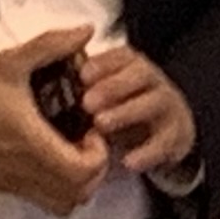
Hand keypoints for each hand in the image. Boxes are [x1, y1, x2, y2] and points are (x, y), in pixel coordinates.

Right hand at [0, 24, 109, 213]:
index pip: (81, 171)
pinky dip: (58, 186)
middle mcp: (24, 171)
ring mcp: (12, 182)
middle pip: (78, 194)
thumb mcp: (10, 61)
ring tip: (73, 147)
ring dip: (78, 181)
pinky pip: (42, 199)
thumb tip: (84, 31)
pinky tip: (52, 153)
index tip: (92, 126)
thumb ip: (52, 45)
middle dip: (95, 168)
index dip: (99, 152)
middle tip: (89, 137)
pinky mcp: (2, 185)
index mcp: (30, 144)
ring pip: (61, 203)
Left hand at [78, 41, 198, 180]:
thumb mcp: (101, 94)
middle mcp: (152, 82)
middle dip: (113, 86)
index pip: (122, 56)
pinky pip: (166, 142)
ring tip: (101, 124)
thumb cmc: (119, 109)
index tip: (82, 75)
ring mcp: (167, 107)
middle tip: (87, 102)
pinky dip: (147, 152)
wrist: (163, 133)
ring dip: (127, 112)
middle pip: (140, 74)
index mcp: (131, 67)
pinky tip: (127, 162)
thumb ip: (80, 87)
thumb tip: (43, 82)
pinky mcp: (175, 136)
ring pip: (154, 103)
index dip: (103, 64)